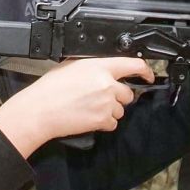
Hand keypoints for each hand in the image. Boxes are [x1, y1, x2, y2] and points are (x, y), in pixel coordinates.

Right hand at [0, 57, 152, 156]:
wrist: (40, 110)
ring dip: (110, 110)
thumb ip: (92, 66)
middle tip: (101, 98)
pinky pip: (113, 123)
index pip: (133, 65)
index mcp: (99, 66)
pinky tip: (89, 117)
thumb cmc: (50, 88)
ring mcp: (107, 103)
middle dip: (118, 97)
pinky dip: (104, 123)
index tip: (148, 75)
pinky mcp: (103, 120)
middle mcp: (107, 84)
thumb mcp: (71, 66)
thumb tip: (103, 68)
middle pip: (128, 93)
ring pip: (120, 110)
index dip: (145, 71)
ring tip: (90, 108)